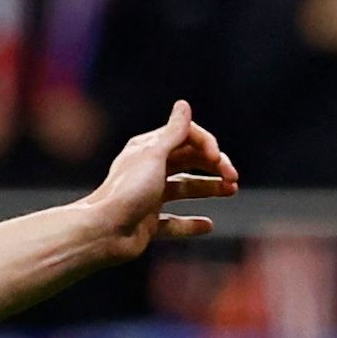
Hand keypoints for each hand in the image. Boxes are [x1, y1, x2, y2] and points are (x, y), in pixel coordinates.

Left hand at [79, 100, 237, 261]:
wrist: (103, 233)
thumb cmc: (128, 191)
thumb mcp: (154, 156)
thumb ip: (173, 132)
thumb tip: (183, 105)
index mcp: (147, 149)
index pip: (186, 137)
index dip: (206, 144)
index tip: (216, 158)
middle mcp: (148, 170)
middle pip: (189, 161)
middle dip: (214, 166)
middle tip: (233, 178)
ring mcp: (149, 197)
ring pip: (185, 189)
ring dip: (209, 188)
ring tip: (231, 191)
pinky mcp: (149, 223)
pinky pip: (174, 222)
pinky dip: (191, 224)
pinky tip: (208, 225)